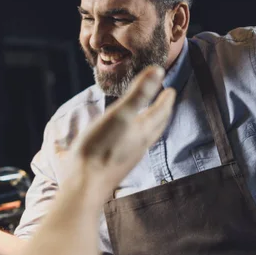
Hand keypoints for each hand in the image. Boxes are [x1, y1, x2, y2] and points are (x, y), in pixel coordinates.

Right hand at [69, 66, 175, 200]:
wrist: (85, 183)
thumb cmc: (100, 148)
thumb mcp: (120, 114)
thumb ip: (139, 93)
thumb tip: (158, 71)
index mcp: (142, 131)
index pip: (160, 111)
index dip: (166, 99)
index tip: (170, 90)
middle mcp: (139, 144)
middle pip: (156, 125)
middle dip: (162, 112)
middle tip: (164, 102)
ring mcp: (128, 156)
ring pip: (145, 137)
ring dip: (151, 125)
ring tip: (148, 118)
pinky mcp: (116, 165)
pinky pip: (132, 146)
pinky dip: (135, 137)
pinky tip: (125, 139)